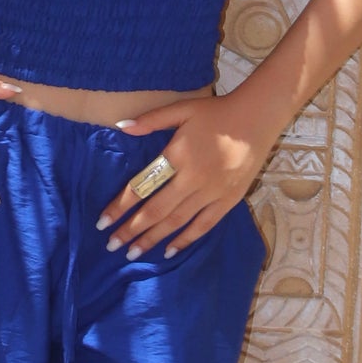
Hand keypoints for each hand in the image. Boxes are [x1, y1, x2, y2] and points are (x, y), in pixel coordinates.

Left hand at [97, 87, 284, 259]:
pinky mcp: (229, 200)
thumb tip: (119, 126)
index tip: (103, 222)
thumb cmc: (216, 112)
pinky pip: (204, 225)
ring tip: (133, 253)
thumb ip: (150, 120)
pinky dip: (186, 239)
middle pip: (156, 210)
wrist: (258, 117)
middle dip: (131, 230)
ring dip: (153, 239)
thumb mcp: (182, 108)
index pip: (142, 186)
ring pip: (177, 221)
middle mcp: (193, 178)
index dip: (120, 205)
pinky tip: (170, 250)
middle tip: (111, 246)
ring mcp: (212, 192)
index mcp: (178, 155)